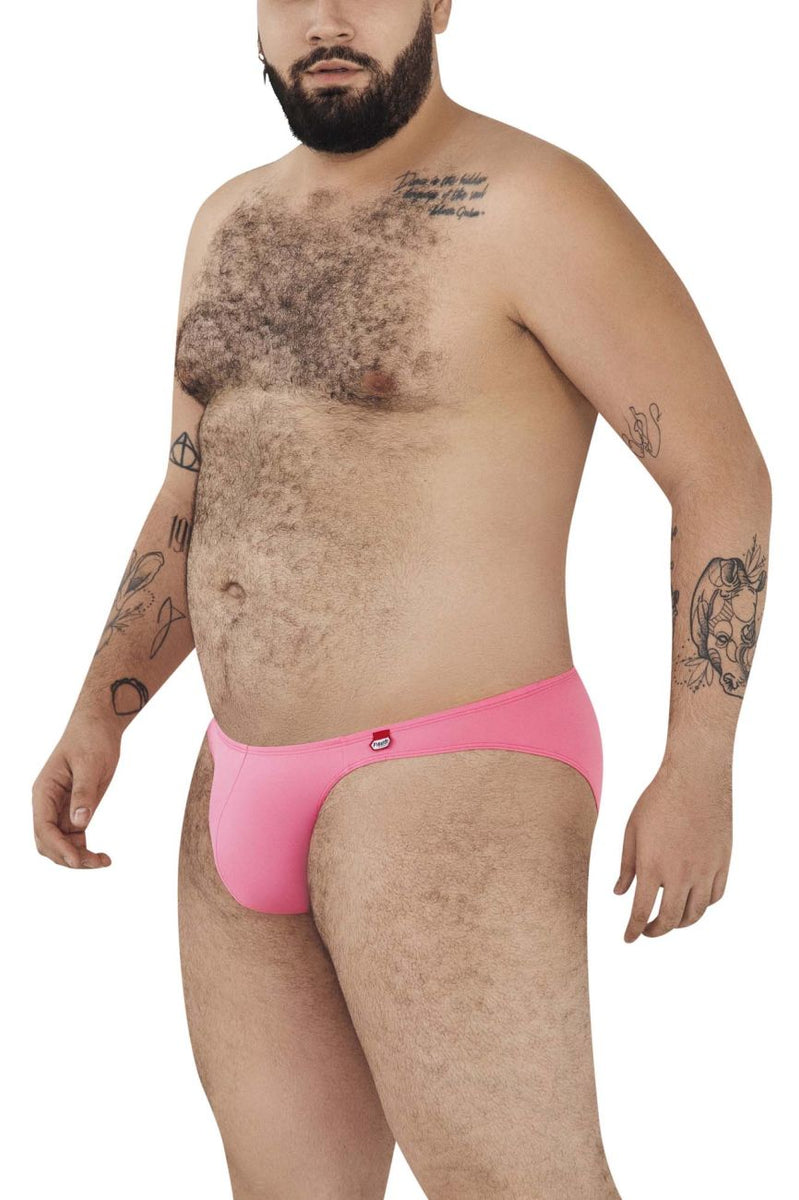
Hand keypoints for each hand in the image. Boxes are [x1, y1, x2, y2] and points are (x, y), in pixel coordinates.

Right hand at [32, 717, 120, 868]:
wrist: (100, 725)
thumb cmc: (91, 738)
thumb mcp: (90, 764)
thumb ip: (84, 793)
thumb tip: (79, 823)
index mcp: (44, 791)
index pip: (43, 828)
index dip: (58, 847)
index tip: (78, 860)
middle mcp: (48, 803)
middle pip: (48, 842)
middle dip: (68, 857)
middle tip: (97, 862)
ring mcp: (61, 808)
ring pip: (61, 844)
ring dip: (77, 857)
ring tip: (103, 861)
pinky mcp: (75, 809)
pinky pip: (74, 838)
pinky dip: (83, 850)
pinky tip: (101, 856)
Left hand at [613, 760, 731, 940]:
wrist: (695, 779)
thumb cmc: (658, 800)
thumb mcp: (632, 831)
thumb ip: (626, 865)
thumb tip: (619, 893)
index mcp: (653, 867)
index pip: (642, 912)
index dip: (633, 930)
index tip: (628, 939)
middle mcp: (681, 874)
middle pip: (670, 920)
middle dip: (656, 931)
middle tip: (647, 932)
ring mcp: (705, 870)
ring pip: (696, 913)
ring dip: (681, 923)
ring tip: (670, 920)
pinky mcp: (722, 863)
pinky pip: (715, 896)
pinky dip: (703, 906)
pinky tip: (693, 902)